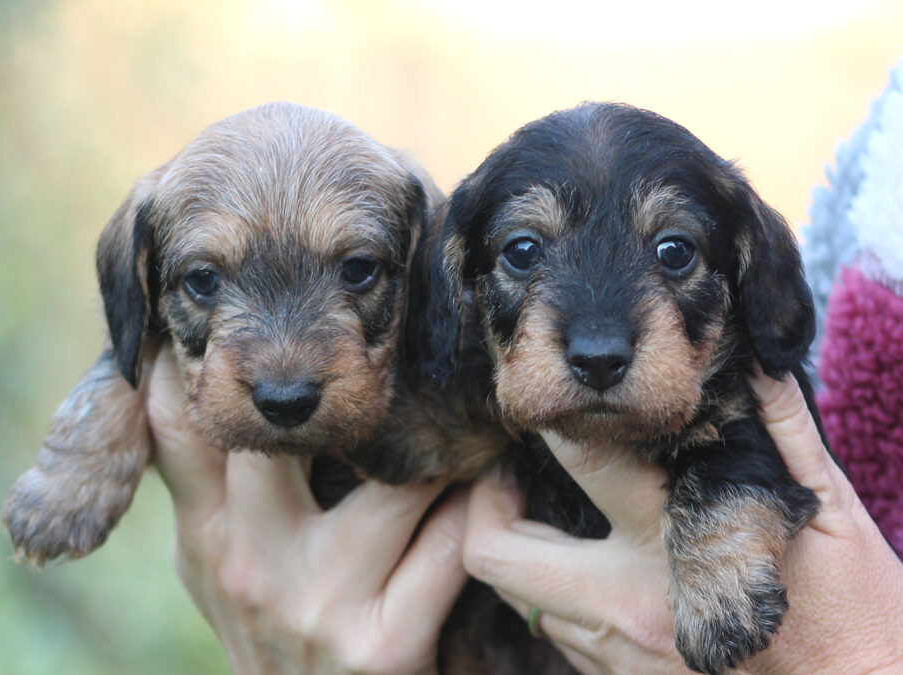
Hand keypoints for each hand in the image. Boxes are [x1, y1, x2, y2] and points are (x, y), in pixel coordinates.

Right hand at [147, 349, 468, 673]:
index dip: (207, 354)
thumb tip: (193, 376)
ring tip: (468, 420)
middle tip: (397, 349)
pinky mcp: (385, 644)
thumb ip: (209, 485)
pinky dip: (486, 505)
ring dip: (443, 447)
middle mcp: (251, 564)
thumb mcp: (216, 567)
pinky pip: (455, 539)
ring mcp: (317, 602)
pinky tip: (496, 486)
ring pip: (399, 478)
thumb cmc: (273, 633)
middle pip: (293, 431)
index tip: (250, 302)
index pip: (181, 423)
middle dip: (349, 387)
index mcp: (205, 540)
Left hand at [463, 370, 902, 673]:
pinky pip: (552, 633)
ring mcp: (616, 656)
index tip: (556, 405)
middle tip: (511, 472)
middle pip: (496, 552)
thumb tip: (755, 362)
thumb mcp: (835, 515)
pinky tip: (584, 563)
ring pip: (516, 596)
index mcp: (675, 550)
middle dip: (484, 502)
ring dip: (517, 547)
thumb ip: (785, 432)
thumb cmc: (856, 616)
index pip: (587, 461)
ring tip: (544, 510)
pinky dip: (549, 592)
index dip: (559, 419)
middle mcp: (628, 607)